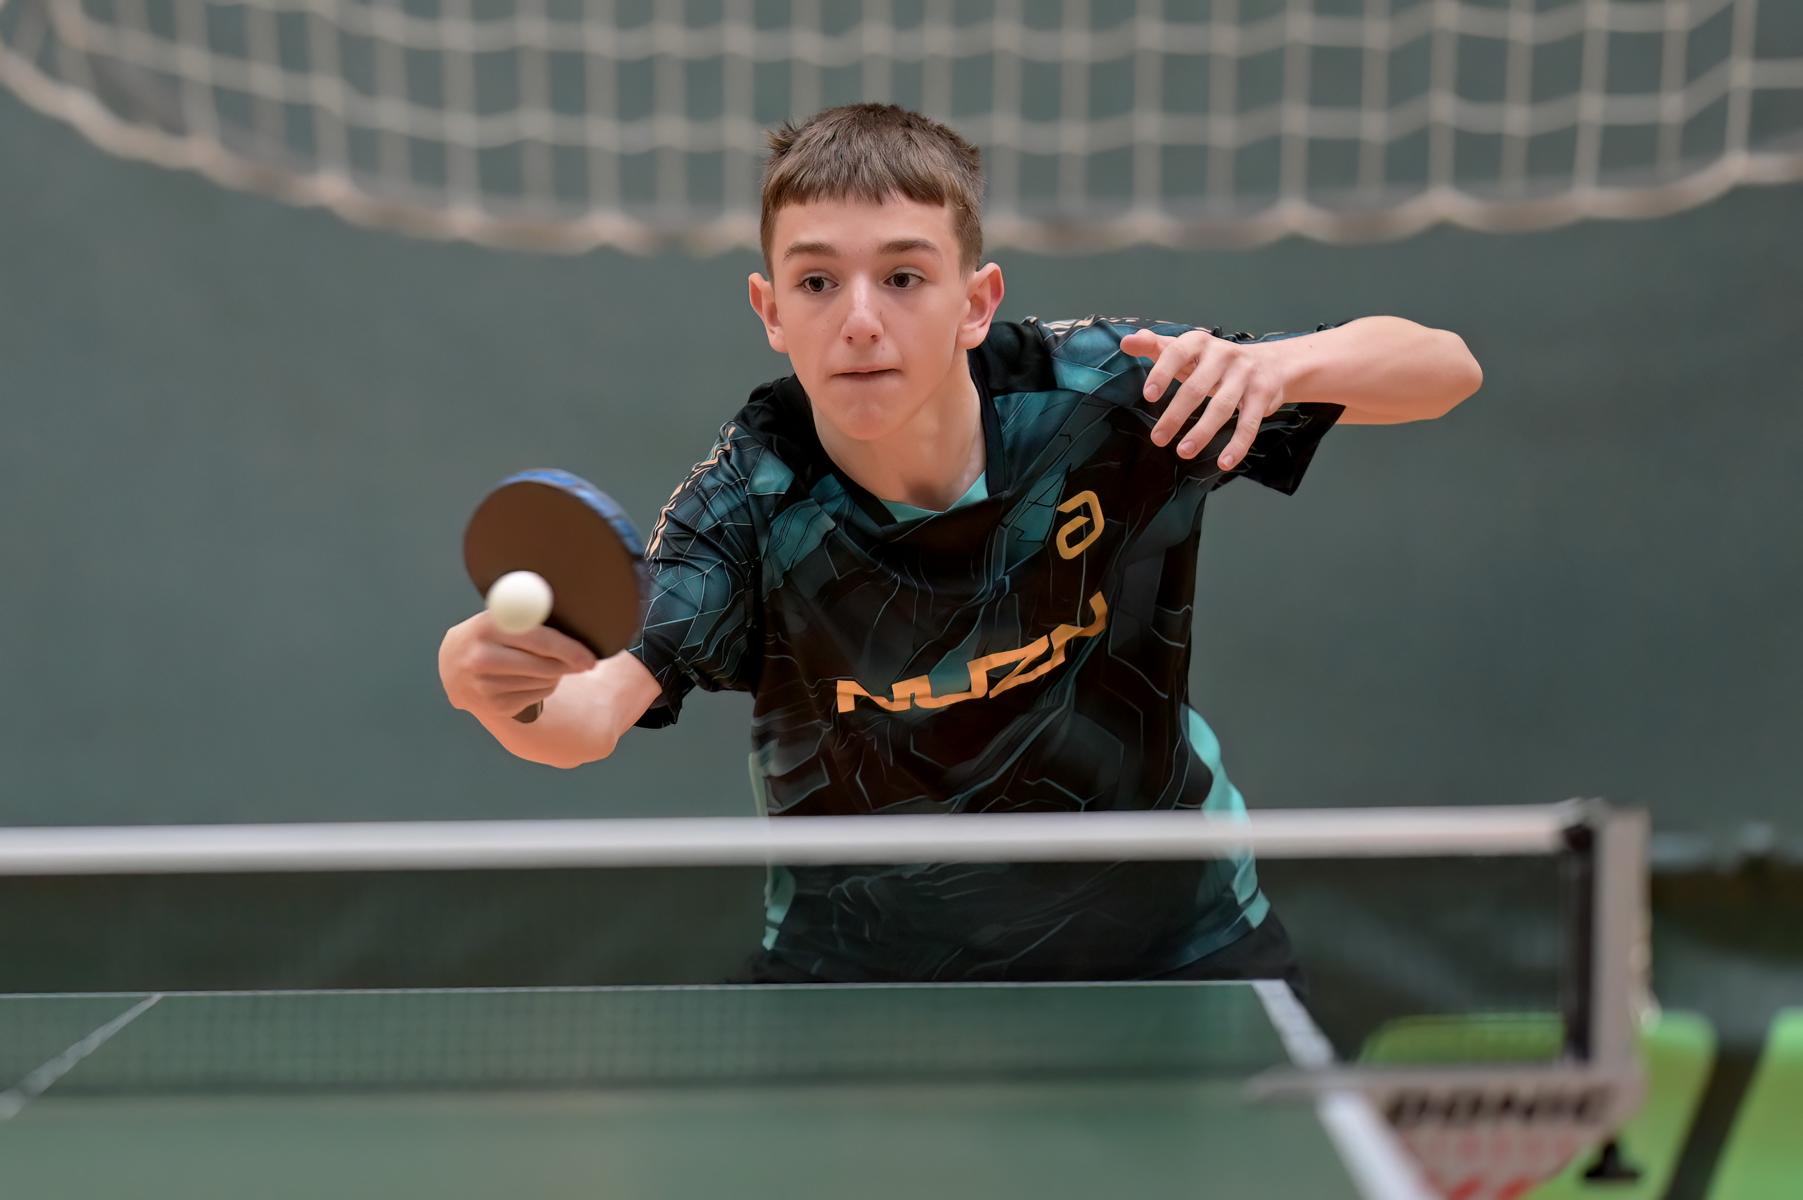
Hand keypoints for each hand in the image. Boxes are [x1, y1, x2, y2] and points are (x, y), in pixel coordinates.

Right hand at [438, 611, 598, 723]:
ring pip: (544, 683)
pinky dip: (543, 687)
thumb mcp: (501, 615)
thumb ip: (530, 614)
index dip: (569, 649)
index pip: (538, 640)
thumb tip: (575, 622)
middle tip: (583, 662)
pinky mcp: (493, 706)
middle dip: (568, 665)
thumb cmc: (488, 634)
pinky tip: (531, 678)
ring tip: (545, 664)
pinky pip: (537, 696)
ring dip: (555, 675)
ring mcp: (485, 686)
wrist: (451, 665)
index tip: (590, 658)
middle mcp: (481, 658)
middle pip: (544, 666)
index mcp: (487, 627)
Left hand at [1120, 328, 1286, 470]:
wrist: (1271, 363)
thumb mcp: (1187, 350)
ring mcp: (1245, 375)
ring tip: (1183, 452)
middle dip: (1175, 415)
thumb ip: (1156, 347)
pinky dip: (1237, 445)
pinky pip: (1249, 424)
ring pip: (1221, 407)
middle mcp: (1224, 355)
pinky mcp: (1262, 396)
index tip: (1148, 395)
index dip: (1162, 373)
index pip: (1178, 352)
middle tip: (1157, 438)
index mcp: (1200, 343)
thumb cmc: (1216, 361)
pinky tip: (1224, 463)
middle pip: (1197, 387)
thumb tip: (1125, 342)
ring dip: (1202, 433)